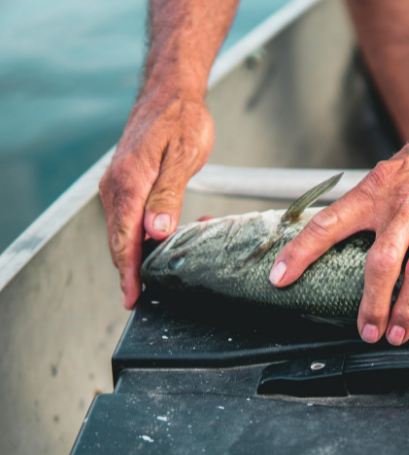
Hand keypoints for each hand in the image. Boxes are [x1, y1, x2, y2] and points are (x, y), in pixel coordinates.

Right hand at [98, 93, 213, 307]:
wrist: (171, 93)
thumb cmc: (181, 120)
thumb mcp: (182, 158)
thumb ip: (168, 196)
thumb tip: (156, 232)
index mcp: (129, 183)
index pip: (124, 239)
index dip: (129, 272)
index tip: (133, 297)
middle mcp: (116, 187)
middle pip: (121, 241)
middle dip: (134, 270)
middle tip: (148, 296)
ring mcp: (119, 186)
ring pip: (126, 232)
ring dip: (143, 253)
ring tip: (162, 273)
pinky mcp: (127, 184)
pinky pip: (131, 219)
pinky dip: (145, 236)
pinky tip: (163, 243)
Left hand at [269, 110, 408, 347]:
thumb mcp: (394, 169)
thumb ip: (372, 201)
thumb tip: (344, 230)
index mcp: (378, 191)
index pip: (329, 223)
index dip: (300, 252)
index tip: (279, 277)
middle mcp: (406, 207)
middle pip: (381, 262)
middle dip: (371, 302)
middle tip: (365, 331)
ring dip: (406, 310)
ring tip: (397, 336)